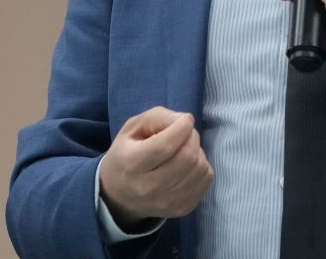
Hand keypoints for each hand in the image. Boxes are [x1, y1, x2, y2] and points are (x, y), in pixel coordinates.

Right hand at [98, 107, 212, 229]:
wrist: (120, 197)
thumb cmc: (127, 155)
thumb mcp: (132, 128)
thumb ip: (157, 117)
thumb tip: (185, 120)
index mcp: (132, 164)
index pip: (165, 145)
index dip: (182, 127)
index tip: (185, 119)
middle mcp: (148, 187)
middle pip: (187, 156)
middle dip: (192, 137)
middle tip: (185, 133)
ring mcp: (166, 202)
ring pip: (200, 168)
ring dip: (198, 151)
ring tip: (185, 149)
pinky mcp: (182, 208)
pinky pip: (206, 180)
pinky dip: (202, 166)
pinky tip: (188, 165)